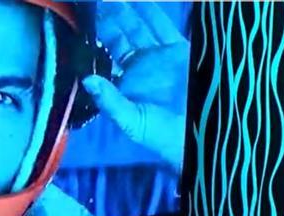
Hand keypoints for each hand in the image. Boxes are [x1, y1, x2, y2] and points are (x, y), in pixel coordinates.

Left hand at [85, 2, 189, 174]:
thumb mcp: (134, 123)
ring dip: (125, 9)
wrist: (202, 135)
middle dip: (108, 16)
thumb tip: (87, 81)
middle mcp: (140, 66)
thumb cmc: (165, 135)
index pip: (105, 54)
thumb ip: (111, 102)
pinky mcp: (180, 50)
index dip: (94, 36)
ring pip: (139, 25)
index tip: (81, 17)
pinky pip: (161, 25)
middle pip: (120, 34)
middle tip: (93, 0)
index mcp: (125, 82)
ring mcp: (160, 56)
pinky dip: (150, 10)